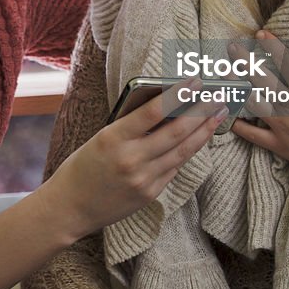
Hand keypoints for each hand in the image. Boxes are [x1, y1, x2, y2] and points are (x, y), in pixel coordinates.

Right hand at [45, 77, 226, 239]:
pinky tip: (199, 137)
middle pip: (176, 132)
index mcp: (113, 138)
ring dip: (203, 131)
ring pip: (182, 151)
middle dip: (201, 111)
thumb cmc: (83, 165)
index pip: (153, 111)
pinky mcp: (150, 193)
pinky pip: (174, 167)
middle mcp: (130, 159)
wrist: (71, 207)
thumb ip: (131, 124)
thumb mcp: (102, 137)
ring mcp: (142, 179)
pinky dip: (188, 150)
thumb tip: (166, 105)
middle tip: (217, 95)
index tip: (195, 81)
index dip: (178, 94)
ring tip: (217, 114)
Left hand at [229, 31, 288, 160]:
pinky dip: (239, 125)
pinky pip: (253, 134)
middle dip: (246, 61)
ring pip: (253, 102)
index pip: (287, 63)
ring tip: (223, 75)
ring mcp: (281, 125)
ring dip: (237, 87)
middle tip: (231, 47)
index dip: (273, 46)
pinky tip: (226, 113)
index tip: (260, 34)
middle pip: (263, 79)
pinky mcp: (276, 144)